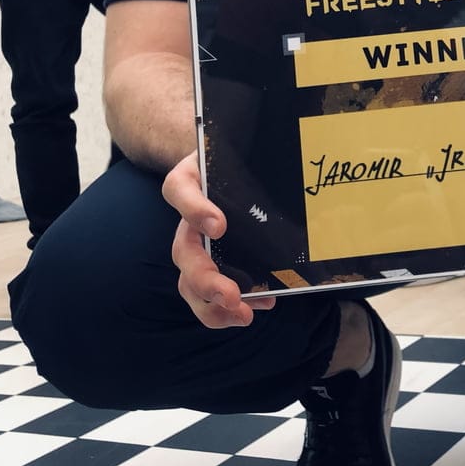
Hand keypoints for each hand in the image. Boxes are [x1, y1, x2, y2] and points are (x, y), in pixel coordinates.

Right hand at [162, 150, 275, 326]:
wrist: (232, 167)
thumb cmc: (232, 160)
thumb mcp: (232, 149)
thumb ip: (244, 151)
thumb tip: (284, 152)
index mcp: (190, 183)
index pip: (180, 190)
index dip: (195, 210)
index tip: (219, 226)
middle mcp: (189, 219)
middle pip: (184, 253)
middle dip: (205, 280)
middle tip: (230, 296)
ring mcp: (200, 246)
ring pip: (190, 283)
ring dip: (213, 307)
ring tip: (243, 316)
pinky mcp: (218, 265)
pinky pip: (215, 293)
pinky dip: (235, 306)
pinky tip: (264, 304)